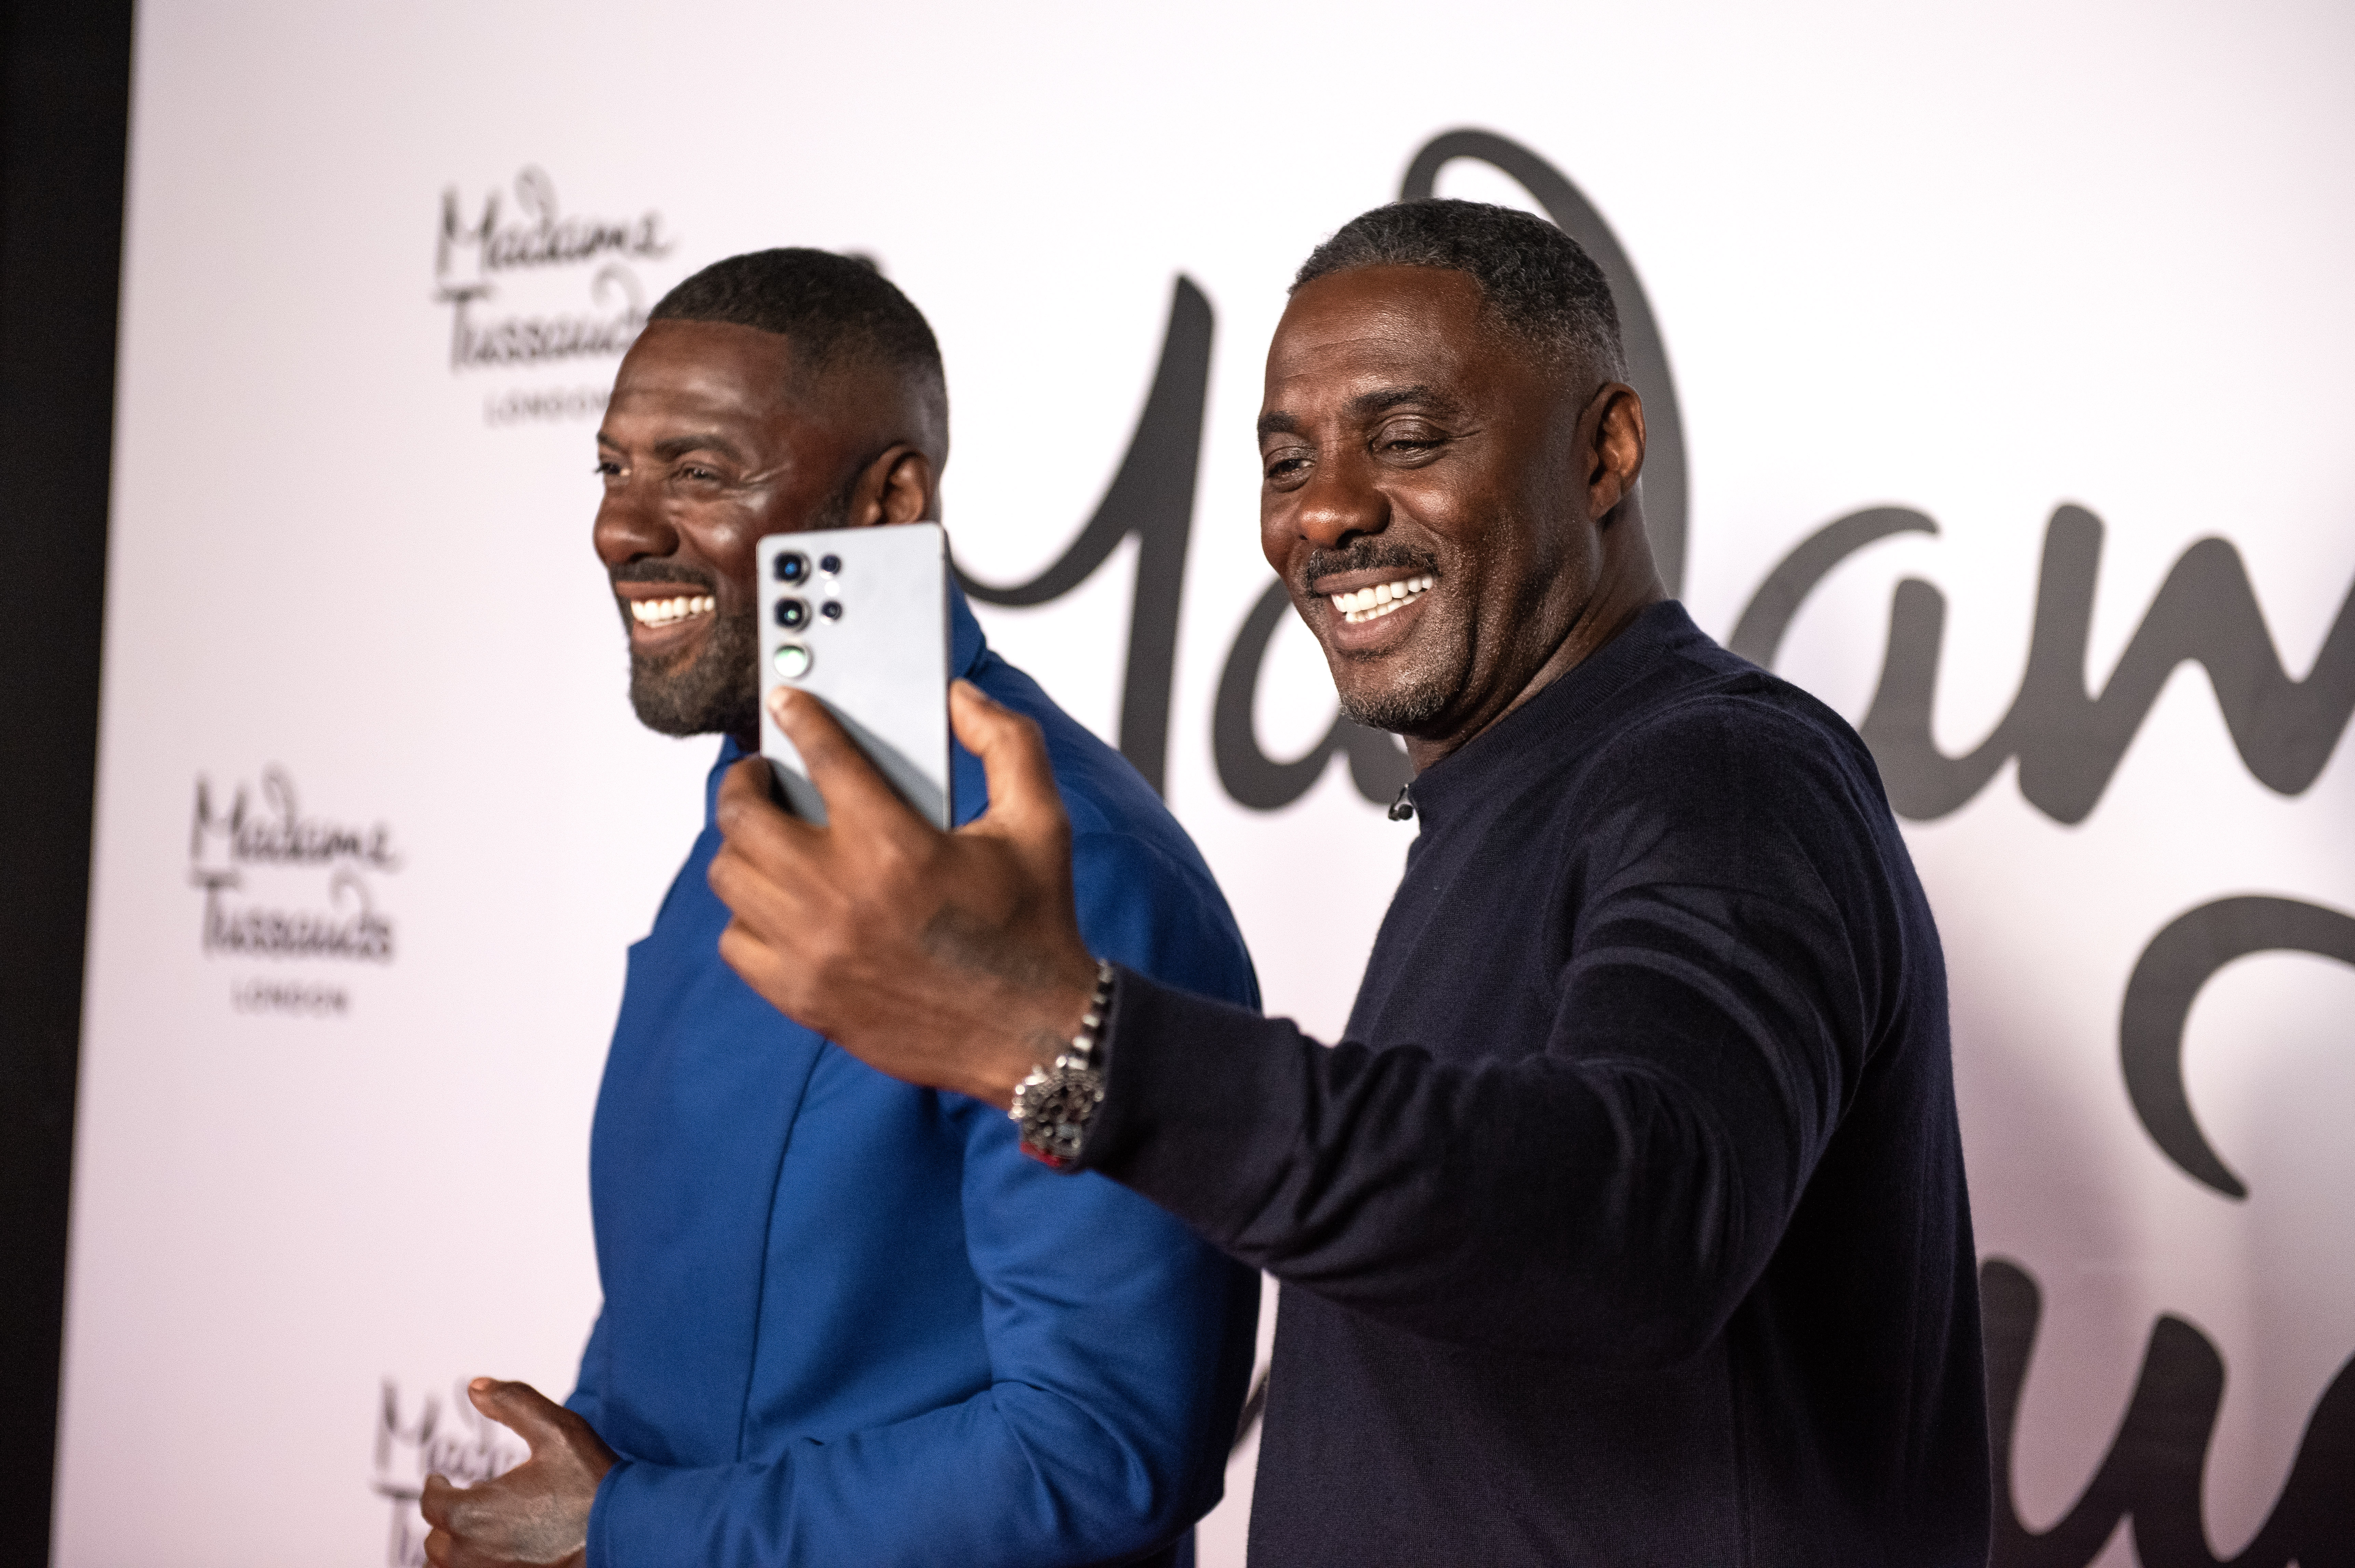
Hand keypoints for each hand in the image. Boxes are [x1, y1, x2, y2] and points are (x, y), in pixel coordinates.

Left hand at [420, 1379, 616, 1567]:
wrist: (626, 1533)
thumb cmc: (592, 1484)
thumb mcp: (557, 1430)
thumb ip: (513, 1402)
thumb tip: (475, 1386)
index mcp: (474, 1511)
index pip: (432, 1501)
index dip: (436, 1486)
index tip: (440, 1480)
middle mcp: (471, 1553)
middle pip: (436, 1539)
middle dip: (447, 1518)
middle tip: (463, 1504)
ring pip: (446, 1567)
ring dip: (454, 1549)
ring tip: (471, 1533)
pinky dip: (467, 1567)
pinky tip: (488, 1555)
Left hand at [709, 679, 1099, 1107]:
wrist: (1033, 1035)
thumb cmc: (1033, 926)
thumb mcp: (1040, 821)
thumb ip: (1006, 743)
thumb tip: (958, 699)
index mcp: (898, 847)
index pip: (823, 757)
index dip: (798, 717)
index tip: (786, 703)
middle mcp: (843, 897)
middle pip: (746, 815)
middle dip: (745, 780)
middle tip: (762, 774)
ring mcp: (814, 952)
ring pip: (730, 875)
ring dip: (740, 845)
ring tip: (763, 834)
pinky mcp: (803, 996)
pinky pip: (736, 941)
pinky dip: (746, 915)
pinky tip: (775, 902)